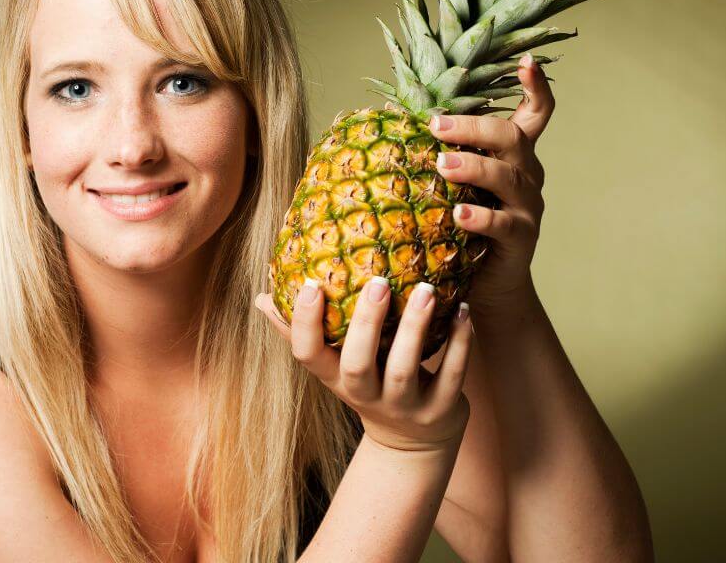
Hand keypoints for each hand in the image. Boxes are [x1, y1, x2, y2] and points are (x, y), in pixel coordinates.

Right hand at [255, 277, 472, 452]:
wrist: (413, 444)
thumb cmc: (369, 386)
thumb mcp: (334, 368)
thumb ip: (303, 333)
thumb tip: (261, 298)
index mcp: (336, 379)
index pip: (308, 357)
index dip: (305, 325)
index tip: (313, 285)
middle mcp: (366, 396)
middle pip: (358, 364)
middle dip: (366, 324)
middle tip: (378, 281)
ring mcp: (404, 406)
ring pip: (406, 369)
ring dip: (416, 327)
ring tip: (426, 289)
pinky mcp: (441, 410)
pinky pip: (452, 375)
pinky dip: (460, 343)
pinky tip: (463, 311)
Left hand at [427, 52, 553, 318]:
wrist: (487, 286)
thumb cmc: (462, 224)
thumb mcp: (452, 184)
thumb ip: (437, 149)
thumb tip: (387, 109)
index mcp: (513, 153)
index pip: (535, 113)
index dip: (536, 86)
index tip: (527, 60)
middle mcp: (526, 173)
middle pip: (511, 137)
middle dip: (473, 127)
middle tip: (436, 125)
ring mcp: (527, 205)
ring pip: (508, 176)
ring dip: (473, 166)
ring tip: (442, 165)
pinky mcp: (522, 238)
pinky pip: (505, 224)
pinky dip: (481, 217)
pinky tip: (458, 215)